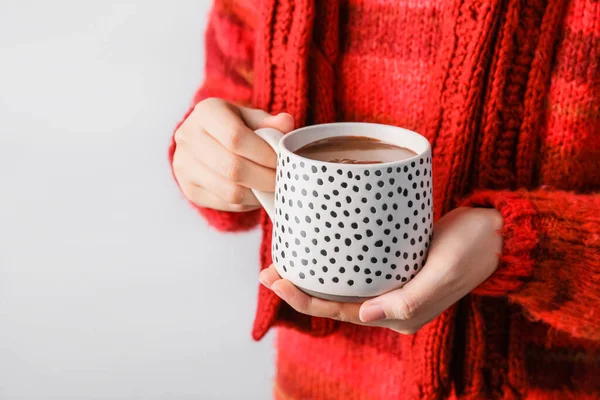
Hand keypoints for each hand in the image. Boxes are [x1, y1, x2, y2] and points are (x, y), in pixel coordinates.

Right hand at [173, 98, 294, 210]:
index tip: (282, 161)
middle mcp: (188, 137)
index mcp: (207, 112)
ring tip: (273, 188)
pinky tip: (257, 194)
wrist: (204, 141)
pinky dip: (247, 202)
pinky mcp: (189, 189)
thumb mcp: (251, 117)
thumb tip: (286, 124)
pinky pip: (225, 203)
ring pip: (230, 191)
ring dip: (258, 194)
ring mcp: (184, 165)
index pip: (236, 137)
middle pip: (233, 168)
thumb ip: (270, 122)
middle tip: (283, 179)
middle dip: (265, 178)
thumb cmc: (233, 126)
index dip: (264, 154)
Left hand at [259, 207, 502, 333]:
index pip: (340, 312)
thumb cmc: (472, 250)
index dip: (304, 300)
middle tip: (267, 271)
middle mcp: (389, 304)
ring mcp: (389, 284)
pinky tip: (316, 247)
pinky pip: (354, 268)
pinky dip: (331, 261)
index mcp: (397, 315)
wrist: (495, 233)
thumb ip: (409, 300)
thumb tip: (366, 314)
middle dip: (298, 289)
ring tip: (281, 260)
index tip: (276, 280)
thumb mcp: (444, 272)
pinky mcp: (392, 264)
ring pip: (340, 284)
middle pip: (333, 300)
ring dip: (311, 275)